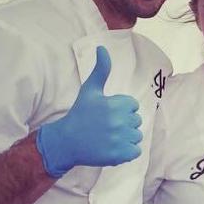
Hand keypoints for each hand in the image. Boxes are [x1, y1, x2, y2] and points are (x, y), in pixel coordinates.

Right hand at [36, 46, 142, 177]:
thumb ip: (101, 70)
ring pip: (137, 136)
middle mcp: (120, 122)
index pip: (133, 106)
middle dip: (124, 123)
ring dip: (126, 138)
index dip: (121, 109)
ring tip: (109, 137)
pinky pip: (135, 151)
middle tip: (106, 126)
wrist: (66, 141)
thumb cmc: (80, 114)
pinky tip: (112, 147)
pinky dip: (127, 152)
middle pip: (136, 121)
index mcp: (117, 104)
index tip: (107, 113)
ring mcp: (120, 139)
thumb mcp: (90, 90)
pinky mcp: (120, 156)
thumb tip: (102, 47)